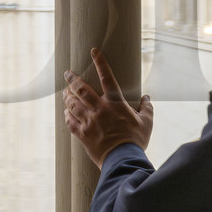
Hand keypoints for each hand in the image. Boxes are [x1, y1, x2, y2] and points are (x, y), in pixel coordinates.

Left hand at [64, 47, 153, 168]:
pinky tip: (65, 112)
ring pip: (72, 104)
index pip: (107, 77)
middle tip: (67, 73)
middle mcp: (99, 109)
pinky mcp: (82, 135)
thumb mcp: (147, 123)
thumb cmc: (136, 141)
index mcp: (115, 103)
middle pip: (81, 89)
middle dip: (72, 79)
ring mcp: (89, 122)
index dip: (100, 62)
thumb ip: (147, 108)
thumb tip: (147, 98)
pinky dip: (66, 115)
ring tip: (64, 92)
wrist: (123, 161)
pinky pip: (70, 121)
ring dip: (67, 96)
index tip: (94, 51)